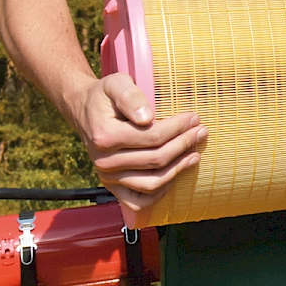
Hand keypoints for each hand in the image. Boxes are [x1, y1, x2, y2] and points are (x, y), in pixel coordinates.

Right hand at [73, 73, 205, 219]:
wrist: (84, 110)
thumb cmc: (105, 96)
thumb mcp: (116, 84)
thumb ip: (130, 96)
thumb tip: (147, 118)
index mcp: (105, 135)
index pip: (152, 136)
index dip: (177, 128)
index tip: (194, 118)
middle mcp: (104, 161)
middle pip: (155, 159)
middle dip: (183, 144)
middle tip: (201, 131)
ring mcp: (108, 177)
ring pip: (151, 183)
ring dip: (178, 169)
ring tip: (195, 154)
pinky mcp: (112, 187)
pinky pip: (139, 201)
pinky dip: (160, 193)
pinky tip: (175, 177)